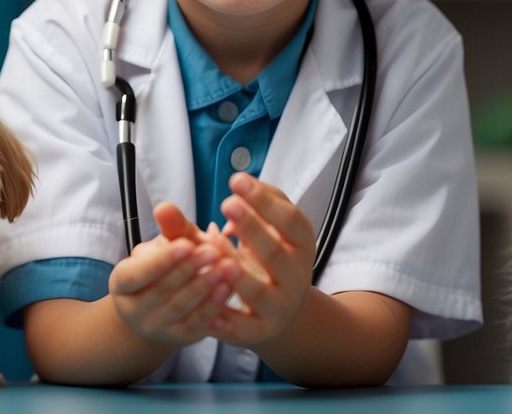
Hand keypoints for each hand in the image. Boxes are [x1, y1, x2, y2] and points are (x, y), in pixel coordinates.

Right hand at [107, 202, 237, 346]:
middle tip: (214, 252)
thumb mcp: (167, 243)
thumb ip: (170, 227)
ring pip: (180, 309)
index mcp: (122, 283)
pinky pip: (196, 326)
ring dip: (204, 289)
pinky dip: (213, 308)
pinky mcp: (179, 339)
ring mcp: (155, 328)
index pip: (138, 273)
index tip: (188, 244)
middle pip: (161, 291)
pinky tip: (229, 290)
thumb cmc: (167, 263)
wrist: (163, 304)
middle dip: (189, 271)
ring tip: (227, 269)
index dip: (162, 260)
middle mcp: (133, 310)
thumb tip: (165, 207)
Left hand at [211, 173, 315, 346]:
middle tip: (227, 204)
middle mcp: (297, 275)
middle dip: (253, 228)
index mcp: (302, 244)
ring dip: (242, 278)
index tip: (237, 180)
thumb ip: (245, 204)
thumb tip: (227, 193)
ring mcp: (282, 305)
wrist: (279, 309)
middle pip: (277, 253)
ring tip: (221, 262)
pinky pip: (245, 328)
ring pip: (261, 293)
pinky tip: (209, 315)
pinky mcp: (263, 330)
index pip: (291, 220)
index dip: (266, 201)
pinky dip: (227, 321)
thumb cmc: (265, 255)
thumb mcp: (261, 228)